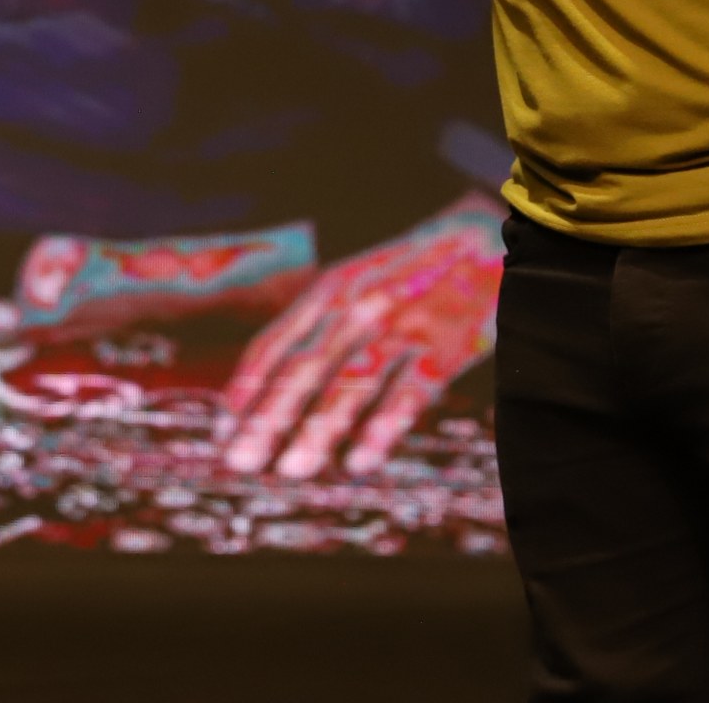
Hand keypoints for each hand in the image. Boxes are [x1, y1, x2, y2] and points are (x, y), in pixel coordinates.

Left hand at [220, 192, 505, 479]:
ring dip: (318, 428)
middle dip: (269, 418)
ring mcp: (401, 325)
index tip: (222, 434)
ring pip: (351, 381)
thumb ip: (317, 327)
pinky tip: (360, 462)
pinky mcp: (445, 345)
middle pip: (304, 367)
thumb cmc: (412, 273)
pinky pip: (409, 392)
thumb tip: (272, 388)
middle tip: (241, 463)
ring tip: (291, 470)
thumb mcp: (355, 283)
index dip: (245, 390)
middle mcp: (358, 306)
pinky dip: (382, 427)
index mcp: (329, 290)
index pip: (274, 343)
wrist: (487, 238)